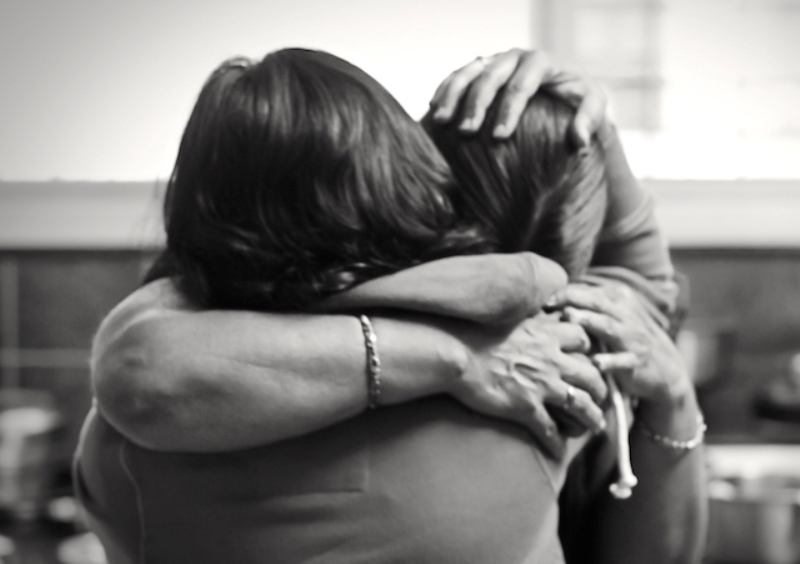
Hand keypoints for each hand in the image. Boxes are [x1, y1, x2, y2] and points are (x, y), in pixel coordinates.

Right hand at [429, 48, 606, 143]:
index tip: (499, 137)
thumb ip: (589, 121)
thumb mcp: (592, 106)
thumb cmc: (576, 100)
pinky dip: (445, 91)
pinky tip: (436, 112)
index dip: (509, 110)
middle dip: (477, 104)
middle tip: (467, 132)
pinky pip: (458, 76)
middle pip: (491, 76)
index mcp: (541, 61)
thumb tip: (580, 141)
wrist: (561, 89)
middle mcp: (514, 57)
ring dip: (453, 95)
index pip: (522, 84)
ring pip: (469, 72)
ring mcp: (494, 61)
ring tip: (442, 121)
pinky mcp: (480, 69)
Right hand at [446, 313, 607, 459]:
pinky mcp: (525, 408)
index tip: (587, 360)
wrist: (453, 353)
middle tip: (599, 398)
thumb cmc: (473, 333)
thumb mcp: (508, 318)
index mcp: (546, 334)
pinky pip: (550, 431)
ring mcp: (541, 385)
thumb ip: (527, 320)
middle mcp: (550, 359)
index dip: (589, 352)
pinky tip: (558, 450)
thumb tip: (533, 317)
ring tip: (594, 426)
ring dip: (592, 419)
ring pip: (581, 406)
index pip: (584, 341)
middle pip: (592, 376)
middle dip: (600, 389)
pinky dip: (557, 443)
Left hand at [549, 282, 690, 406]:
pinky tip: (595, 363)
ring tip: (569, 318)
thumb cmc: (629, 339)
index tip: (544, 300)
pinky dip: (609, 361)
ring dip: (588, 321)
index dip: (565, 294)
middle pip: (597, 303)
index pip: (589, 292)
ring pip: (608, 326)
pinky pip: (622, 361)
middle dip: (572, 301)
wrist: (666, 369)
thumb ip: (591, 305)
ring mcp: (633, 338)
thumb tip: (554, 297)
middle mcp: (627, 315)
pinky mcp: (636, 361)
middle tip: (549, 304)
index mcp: (620, 299)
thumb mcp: (616, 315)